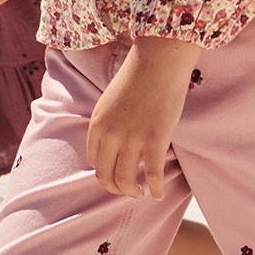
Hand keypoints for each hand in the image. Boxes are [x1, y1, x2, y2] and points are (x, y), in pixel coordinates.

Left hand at [86, 36, 200, 199]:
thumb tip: (115, 146)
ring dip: (133, 192)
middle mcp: (110, 134)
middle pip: (106, 176)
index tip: (116, 174)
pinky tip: (159, 194)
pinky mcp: (155, 139)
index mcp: (97, 124)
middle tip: (129, 190)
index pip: (94, 161)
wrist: (158, 60)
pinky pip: (153, 175)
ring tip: (142, 192)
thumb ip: (108, 124)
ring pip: (126, 180)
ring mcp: (132, 138)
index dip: (105, 172)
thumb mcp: (110, 102)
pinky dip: (156, 189)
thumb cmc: (137, 77)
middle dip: (117, 188)